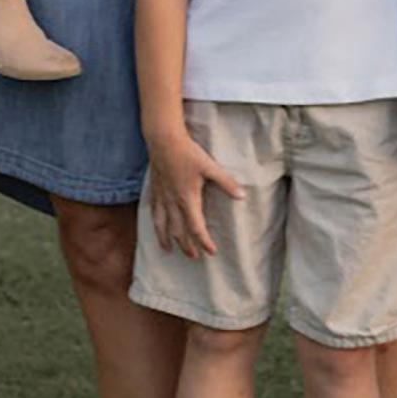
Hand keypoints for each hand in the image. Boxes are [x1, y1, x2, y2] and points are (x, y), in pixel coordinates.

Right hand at [146, 130, 245, 259]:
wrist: (164, 141)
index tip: (211, 252)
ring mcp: (162, 198)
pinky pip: (154, 213)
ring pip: (163, 225)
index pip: (196, 228)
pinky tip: (156, 228)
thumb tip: (242, 196)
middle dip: (187, 246)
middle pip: (179, 231)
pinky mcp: (155, 191)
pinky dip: (155, 225)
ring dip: (167, 240)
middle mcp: (173, 202)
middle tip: (194, 256)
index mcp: (188, 199)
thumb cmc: (188, 153)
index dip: (204, 242)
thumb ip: (226, 183)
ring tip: (169, 250)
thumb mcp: (210, 167)